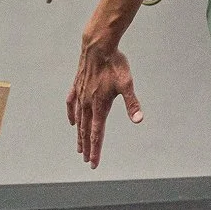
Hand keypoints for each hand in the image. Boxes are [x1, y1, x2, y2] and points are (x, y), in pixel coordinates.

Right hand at [66, 43, 142, 168]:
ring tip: (79, 147)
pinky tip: (72, 121)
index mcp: (99, 105)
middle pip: (86, 130)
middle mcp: (87, 103)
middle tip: (86, 159)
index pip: (96, 134)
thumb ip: (132, 104)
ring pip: (78, 119)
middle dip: (86, 146)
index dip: (95, 150)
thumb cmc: (114, 64)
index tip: (93, 163)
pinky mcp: (77, 85)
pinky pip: (71, 104)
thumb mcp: (127, 84)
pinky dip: (71, 114)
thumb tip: (139, 120)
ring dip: (79, 134)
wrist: (98, 46)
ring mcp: (80, 94)